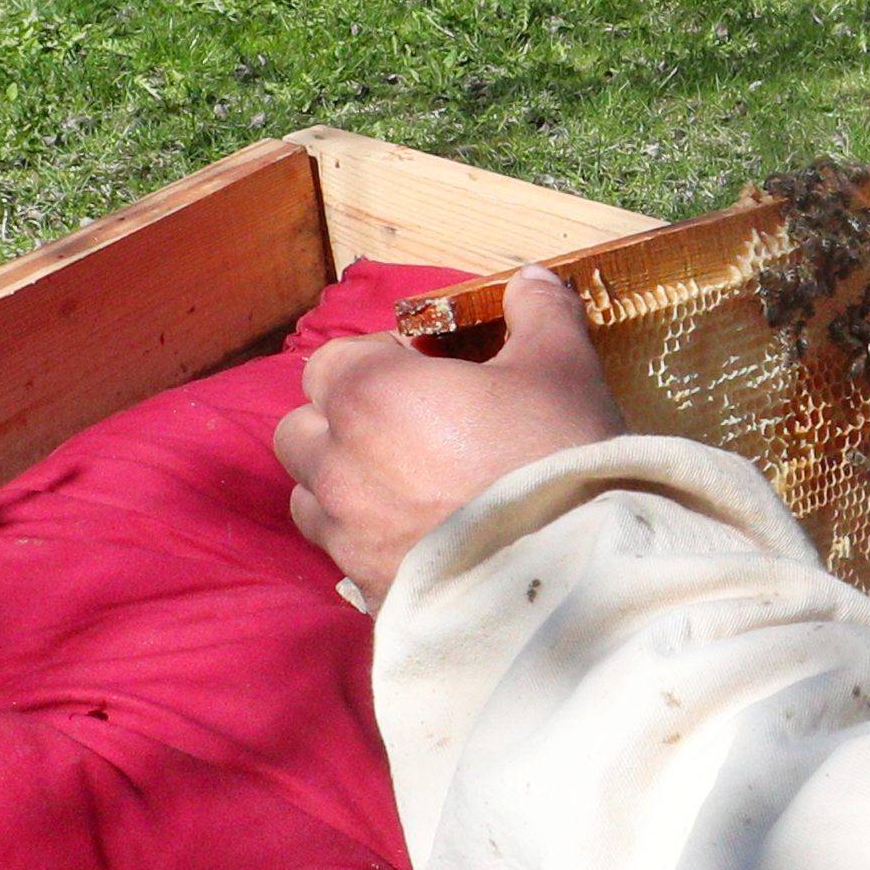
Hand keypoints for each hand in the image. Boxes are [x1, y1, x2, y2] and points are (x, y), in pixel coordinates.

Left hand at [276, 271, 621, 601]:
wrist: (570, 575)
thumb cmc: (556, 454)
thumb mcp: (562, 367)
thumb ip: (540, 313)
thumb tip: (532, 278)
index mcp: (370, 394)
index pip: (327, 362)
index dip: (370, 363)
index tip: (420, 375)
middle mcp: (338, 463)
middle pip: (299, 431)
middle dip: (339, 426)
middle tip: (406, 434)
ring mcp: (345, 534)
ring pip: (309, 500)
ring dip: (341, 489)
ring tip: (403, 494)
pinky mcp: (363, 590)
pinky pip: (343, 559)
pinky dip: (367, 546)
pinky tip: (420, 545)